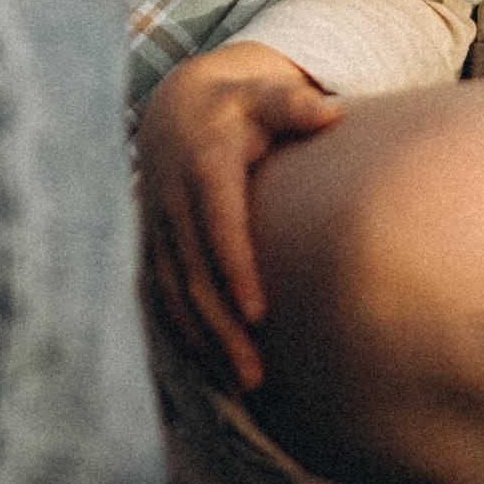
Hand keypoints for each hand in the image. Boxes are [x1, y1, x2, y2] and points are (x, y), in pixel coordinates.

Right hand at [136, 42, 344, 394]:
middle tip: (258, 375)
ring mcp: (156, 230)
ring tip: (243, 387)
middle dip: (222, 328)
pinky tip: (211, 375)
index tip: (258, 313)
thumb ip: (294, 104)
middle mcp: (172, 204)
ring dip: (204, 344)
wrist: (174, 110)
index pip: (218, 224)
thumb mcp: (262, 96)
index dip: (234, 268)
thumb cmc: (238, 106)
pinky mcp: (151, 249)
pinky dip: (182, 339)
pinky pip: (160, 301)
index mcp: (202, 168)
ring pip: (173, 297)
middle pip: (194, 275)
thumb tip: (332, 111)